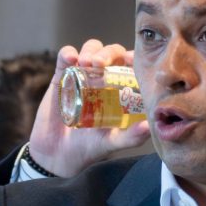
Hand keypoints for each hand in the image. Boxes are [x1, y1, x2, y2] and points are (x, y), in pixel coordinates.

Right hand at [27, 41, 151, 179]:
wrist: (57, 155)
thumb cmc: (89, 148)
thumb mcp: (112, 143)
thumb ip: (131, 137)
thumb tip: (149, 126)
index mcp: (120, 90)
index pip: (131, 65)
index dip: (132, 57)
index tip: (130, 61)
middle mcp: (103, 78)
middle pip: (112, 53)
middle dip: (108, 53)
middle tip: (101, 63)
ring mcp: (82, 75)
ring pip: (91, 49)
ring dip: (90, 51)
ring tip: (86, 63)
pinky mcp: (62, 76)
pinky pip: (65, 57)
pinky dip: (68, 54)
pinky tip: (71, 61)